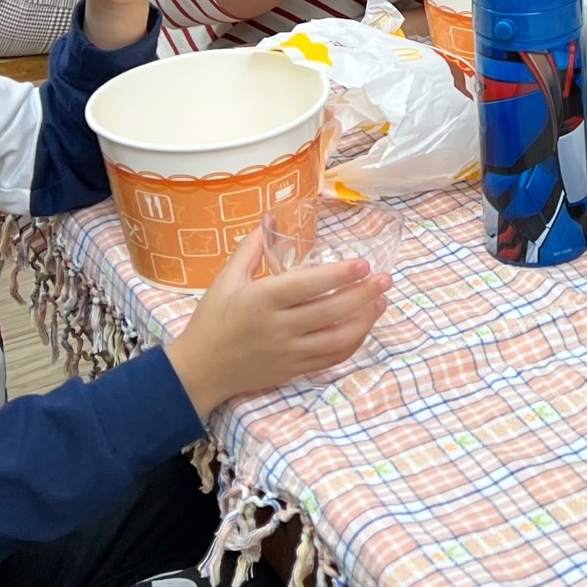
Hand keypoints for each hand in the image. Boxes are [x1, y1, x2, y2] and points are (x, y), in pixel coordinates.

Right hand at [164, 228, 388, 415]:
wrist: (200, 369)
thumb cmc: (212, 319)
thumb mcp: (225, 279)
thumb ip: (249, 248)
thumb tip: (268, 218)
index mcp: (262, 300)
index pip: (308, 285)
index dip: (339, 275)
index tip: (363, 263)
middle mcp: (279, 327)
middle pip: (330, 311)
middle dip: (363, 294)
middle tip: (385, 279)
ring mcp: (289, 351)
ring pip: (336, 338)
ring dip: (364, 320)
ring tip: (382, 301)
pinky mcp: (294, 369)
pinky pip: (330, 359)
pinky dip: (352, 344)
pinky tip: (363, 327)